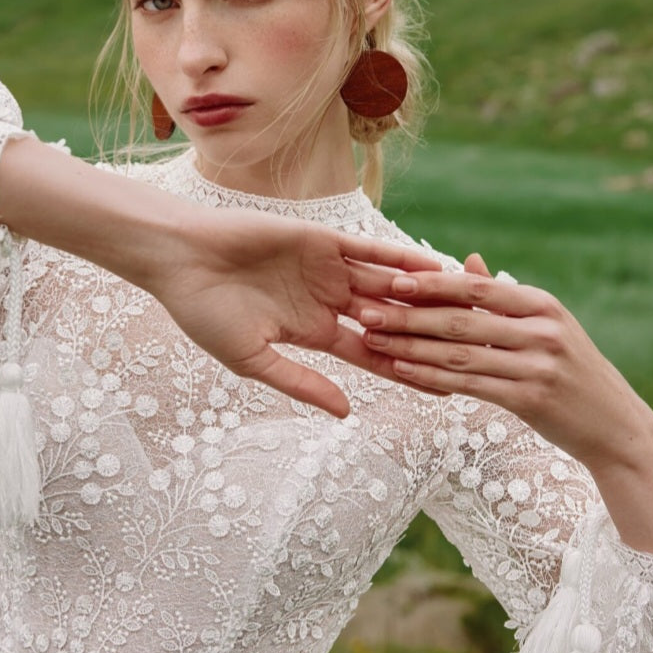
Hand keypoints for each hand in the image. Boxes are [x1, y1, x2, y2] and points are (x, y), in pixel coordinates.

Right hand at [145, 208, 442, 419]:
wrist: (182, 260)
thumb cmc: (205, 313)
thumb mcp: (254, 359)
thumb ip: (302, 383)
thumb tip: (347, 413)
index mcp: (313, 333)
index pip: (371, 355)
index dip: (406, 370)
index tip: (445, 387)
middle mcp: (328, 301)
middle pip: (389, 319)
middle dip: (426, 333)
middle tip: (470, 345)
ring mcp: (327, 269)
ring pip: (386, 284)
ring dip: (421, 294)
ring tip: (463, 306)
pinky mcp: (323, 239)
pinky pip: (369, 249)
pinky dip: (398, 256)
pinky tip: (430, 264)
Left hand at [353, 250, 652, 469]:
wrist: (614, 426)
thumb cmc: (572, 372)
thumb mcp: (547, 326)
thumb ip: (504, 297)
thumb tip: (469, 260)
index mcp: (542, 304)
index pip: (477, 288)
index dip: (431, 284)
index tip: (390, 280)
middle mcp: (542, 331)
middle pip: (461, 320)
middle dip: (407, 316)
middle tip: (366, 312)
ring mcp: (537, 366)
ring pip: (459, 355)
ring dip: (409, 349)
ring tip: (373, 342)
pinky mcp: (530, 399)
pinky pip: (469, 386)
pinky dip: (431, 378)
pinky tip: (403, 373)